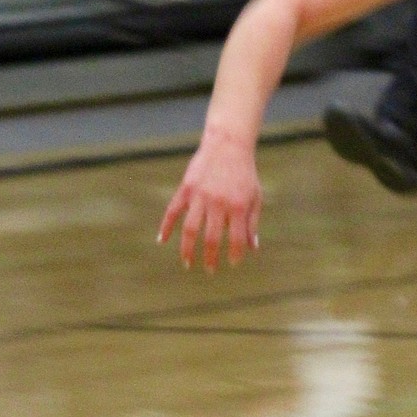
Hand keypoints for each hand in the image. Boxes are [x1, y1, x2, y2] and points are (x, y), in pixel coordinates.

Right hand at [158, 125, 261, 271]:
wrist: (228, 145)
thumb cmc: (244, 174)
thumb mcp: (255, 197)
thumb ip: (252, 222)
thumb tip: (252, 248)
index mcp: (238, 206)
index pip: (236, 239)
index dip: (235, 254)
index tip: (233, 264)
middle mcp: (218, 203)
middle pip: (212, 238)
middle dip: (211, 258)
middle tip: (210, 271)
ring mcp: (200, 196)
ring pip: (190, 229)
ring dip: (187, 249)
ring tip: (187, 263)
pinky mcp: (186, 188)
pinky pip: (172, 211)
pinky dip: (165, 226)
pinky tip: (161, 240)